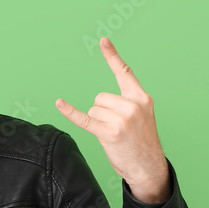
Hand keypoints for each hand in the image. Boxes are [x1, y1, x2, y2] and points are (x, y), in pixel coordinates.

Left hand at [55, 37, 169, 202]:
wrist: (149, 167)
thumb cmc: (142, 142)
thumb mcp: (143, 117)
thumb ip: (128, 103)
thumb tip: (100, 102)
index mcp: (142, 98)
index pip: (124, 72)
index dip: (112, 56)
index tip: (102, 40)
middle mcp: (132, 105)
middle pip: (100, 97)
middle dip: (102, 112)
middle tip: (116, 127)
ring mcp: (121, 119)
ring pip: (94, 110)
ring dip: (98, 122)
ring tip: (114, 134)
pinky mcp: (108, 133)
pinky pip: (84, 119)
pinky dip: (70, 112)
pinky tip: (60, 103)